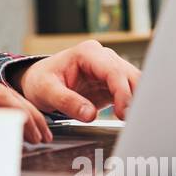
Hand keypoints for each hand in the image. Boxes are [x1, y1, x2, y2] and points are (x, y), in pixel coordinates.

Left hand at [18, 40, 140, 121]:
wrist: (39, 81)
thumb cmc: (41, 81)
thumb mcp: (47, 91)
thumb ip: (67, 102)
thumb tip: (90, 114)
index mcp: (88, 53)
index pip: (114, 71)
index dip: (122, 92)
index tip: (123, 113)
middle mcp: (103, 57)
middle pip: (130, 76)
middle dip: (135, 98)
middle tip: (133, 121)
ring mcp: (110, 69)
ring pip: (135, 83)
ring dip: (136, 102)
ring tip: (133, 122)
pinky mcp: (113, 83)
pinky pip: (130, 92)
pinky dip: (132, 105)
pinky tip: (132, 119)